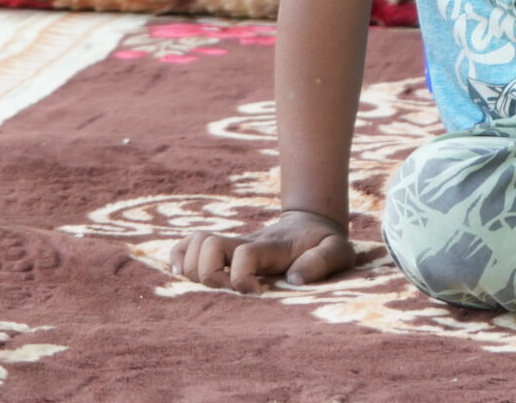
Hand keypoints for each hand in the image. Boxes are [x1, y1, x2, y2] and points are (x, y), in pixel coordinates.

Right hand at [166, 209, 354, 292]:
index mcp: (272, 249)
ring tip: (211, 283)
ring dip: (191, 267)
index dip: (243, 278)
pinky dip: (177, 257)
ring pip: (193, 244)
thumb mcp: (338, 250)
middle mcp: (245, 244)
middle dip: (208, 275)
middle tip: (227, 290)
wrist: (312, 222)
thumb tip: (294, 279)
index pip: (245, 256)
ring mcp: (231, 246)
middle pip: (207, 246)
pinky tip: (182, 273)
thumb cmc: (324, 243)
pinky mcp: (222, 250)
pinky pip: (187, 245)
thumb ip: (322, 262)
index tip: (258, 294)